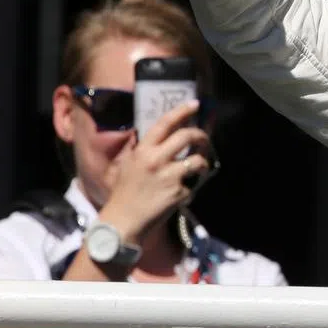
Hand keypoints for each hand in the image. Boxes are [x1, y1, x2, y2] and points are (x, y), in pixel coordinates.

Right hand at [99, 100, 210, 244]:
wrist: (123, 222)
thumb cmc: (123, 194)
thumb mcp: (128, 165)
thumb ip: (143, 151)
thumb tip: (161, 138)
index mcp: (142, 151)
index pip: (164, 123)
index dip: (182, 111)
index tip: (196, 104)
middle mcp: (156, 160)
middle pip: (187, 136)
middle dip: (201, 135)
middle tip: (204, 140)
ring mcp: (169, 176)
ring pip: (198, 160)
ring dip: (202, 163)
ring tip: (198, 168)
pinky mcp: (178, 193)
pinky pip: (193, 185)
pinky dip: (191, 189)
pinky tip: (181, 194)